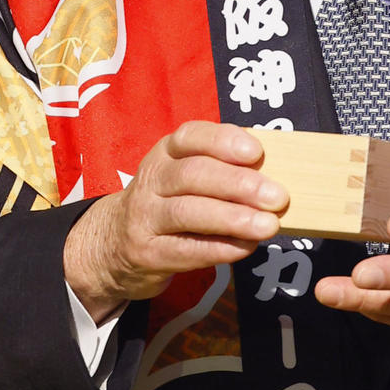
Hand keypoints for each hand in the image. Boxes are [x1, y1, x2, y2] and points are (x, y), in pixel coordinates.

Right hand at [63, 122, 287, 319]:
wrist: (113, 244)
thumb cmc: (167, 204)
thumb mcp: (183, 176)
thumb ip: (222, 171)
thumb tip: (275, 177)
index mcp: (165, 153)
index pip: (190, 136)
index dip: (223, 141)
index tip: (256, 152)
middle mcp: (151, 180)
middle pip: (192, 175)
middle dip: (238, 184)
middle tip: (277, 197)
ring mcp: (144, 217)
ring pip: (188, 212)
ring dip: (232, 219)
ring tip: (268, 226)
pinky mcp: (146, 253)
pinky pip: (185, 250)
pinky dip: (219, 249)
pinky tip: (245, 247)